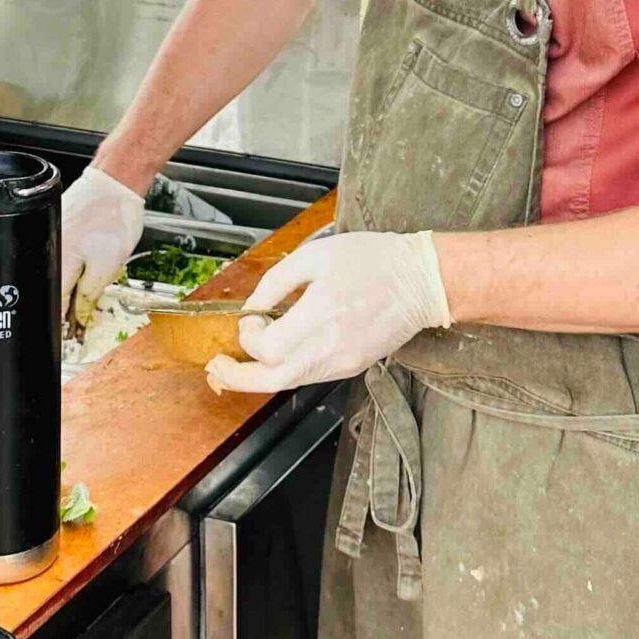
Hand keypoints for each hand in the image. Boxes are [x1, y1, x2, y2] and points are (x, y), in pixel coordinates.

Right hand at [61, 164, 145, 324]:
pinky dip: (72, 269)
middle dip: (66, 309)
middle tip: (80, 322)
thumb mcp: (106, 267)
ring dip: (70, 289)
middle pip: (52, 292)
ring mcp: (51, 239)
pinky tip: (86, 270)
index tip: (70, 338)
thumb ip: (88, 295)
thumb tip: (77, 317)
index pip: (53, 306)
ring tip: (87, 294)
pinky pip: (60, 258)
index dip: (63, 326)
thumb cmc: (114, 218)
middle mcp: (46, 253)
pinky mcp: (58, 229)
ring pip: (56, 276)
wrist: (116, 183)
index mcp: (56, 266)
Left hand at [206, 231, 450, 394]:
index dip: (248, 337)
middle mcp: (330, 348)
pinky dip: (286, 370)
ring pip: (289, 382)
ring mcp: (342, 362)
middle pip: (272, 380)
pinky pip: (309, 375)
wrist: (422, 282)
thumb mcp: (316, 255)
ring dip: (259, 376)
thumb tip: (253, 307)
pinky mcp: (352, 367)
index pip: (267, 348)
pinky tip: (276, 356)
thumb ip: (277, 282)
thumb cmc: (372, 261)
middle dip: (237, 377)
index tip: (252, 318)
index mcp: (321, 315)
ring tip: (236, 367)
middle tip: (216, 368)